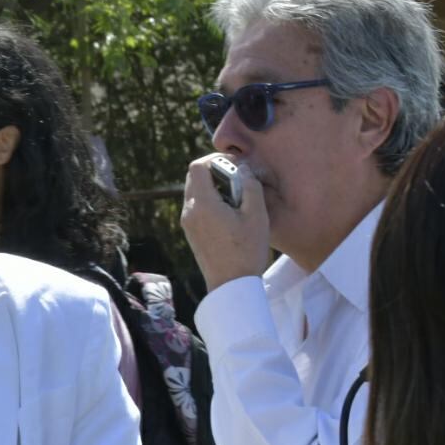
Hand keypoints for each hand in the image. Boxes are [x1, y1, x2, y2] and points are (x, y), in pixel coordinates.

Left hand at [180, 155, 269, 291]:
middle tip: (238, 178)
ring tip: (237, 197)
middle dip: (215, 171)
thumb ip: (249, 185)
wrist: (231, 285)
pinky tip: (230, 212)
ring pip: (195, 192)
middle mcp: (189, 211)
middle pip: (194, 177)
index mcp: (202, 204)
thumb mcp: (256, 214)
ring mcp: (187, 223)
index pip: (197, 166)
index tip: (235, 165)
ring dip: (213, 186)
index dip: (216, 159)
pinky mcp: (191, 233)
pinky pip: (196, 207)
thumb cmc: (246, 250)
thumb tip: (242, 169)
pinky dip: (210, 201)